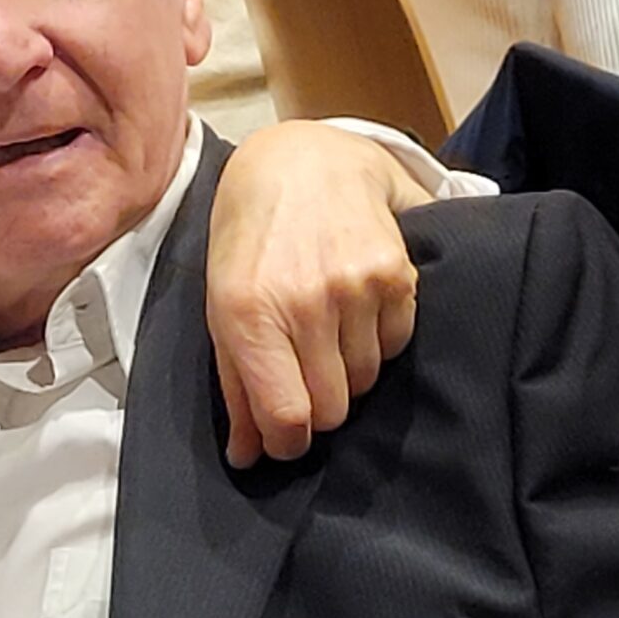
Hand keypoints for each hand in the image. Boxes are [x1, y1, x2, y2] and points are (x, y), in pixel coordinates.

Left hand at [207, 120, 431, 466]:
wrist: (300, 161)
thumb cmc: (250, 239)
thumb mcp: (221, 308)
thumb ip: (236, 387)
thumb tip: (249, 456)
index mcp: (250, 314)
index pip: (288, 417)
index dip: (287, 442)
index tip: (283, 437)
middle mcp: (305, 302)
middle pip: (332, 409)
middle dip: (317, 404)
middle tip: (303, 371)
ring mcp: (356, 287)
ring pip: (366, 381)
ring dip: (347, 370)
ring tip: (326, 327)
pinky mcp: (397, 274)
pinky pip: (397, 344)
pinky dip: (378, 339)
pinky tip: (355, 306)